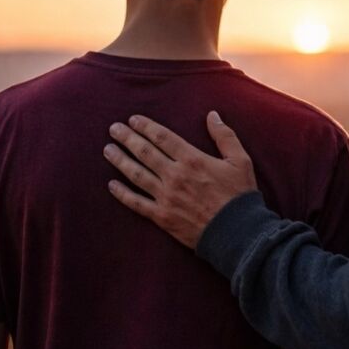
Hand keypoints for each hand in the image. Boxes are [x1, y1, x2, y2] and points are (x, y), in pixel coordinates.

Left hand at [103, 111, 257, 248]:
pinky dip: (122, 194)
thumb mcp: (240, 160)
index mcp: (192, 159)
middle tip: (113, 129)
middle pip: (144, 152)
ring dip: (120, 160)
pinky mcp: (162, 217)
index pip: (162, 137)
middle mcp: (175, 175)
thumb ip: (224, 136)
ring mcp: (166, 197)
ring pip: (136, 174)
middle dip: (127, 138)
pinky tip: (111, 185)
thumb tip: (212, 115)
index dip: (145, 126)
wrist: (237, 233)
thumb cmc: (240, 195)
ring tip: (108, 150)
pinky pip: (137, 203)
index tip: (133, 120)